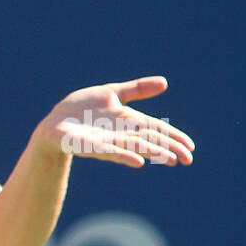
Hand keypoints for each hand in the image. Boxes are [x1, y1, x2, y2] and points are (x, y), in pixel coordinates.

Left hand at [34, 76, 193, 167]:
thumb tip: (164, 82)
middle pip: (150, 141)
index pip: (156, 129)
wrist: (55, 122)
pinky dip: (125, 156)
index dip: (173, 137)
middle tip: (187, 159)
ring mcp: (106, 141)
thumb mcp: (112, 94)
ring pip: (134, 147)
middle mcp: (121, 134)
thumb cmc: (83, 109)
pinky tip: (139, 162)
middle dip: (169, 149)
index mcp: (129, 121)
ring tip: (170, 159)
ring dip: (153, 153)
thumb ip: (137, 90)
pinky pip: (110, 152)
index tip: (190, 148)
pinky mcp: (89, 146)